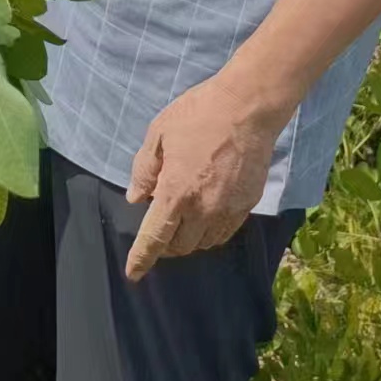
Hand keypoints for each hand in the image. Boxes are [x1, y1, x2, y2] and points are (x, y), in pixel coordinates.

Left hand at [124, 75, 279, 278]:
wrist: (247, 107)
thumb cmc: (198, 114)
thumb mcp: (159, 133)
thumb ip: (144, 169)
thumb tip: (136, 198)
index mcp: (176, 193)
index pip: (154, 238)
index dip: (141, 259)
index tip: (133, 273)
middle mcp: (203, 210)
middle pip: (179, 246)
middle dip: (165, 245)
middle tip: (159, 229)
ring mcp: (228, 210)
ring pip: (203, 243)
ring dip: (188, 239)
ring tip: (181, 221)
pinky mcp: (247, 204)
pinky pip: (224, 231)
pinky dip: (210, 232)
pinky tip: (205, 216)